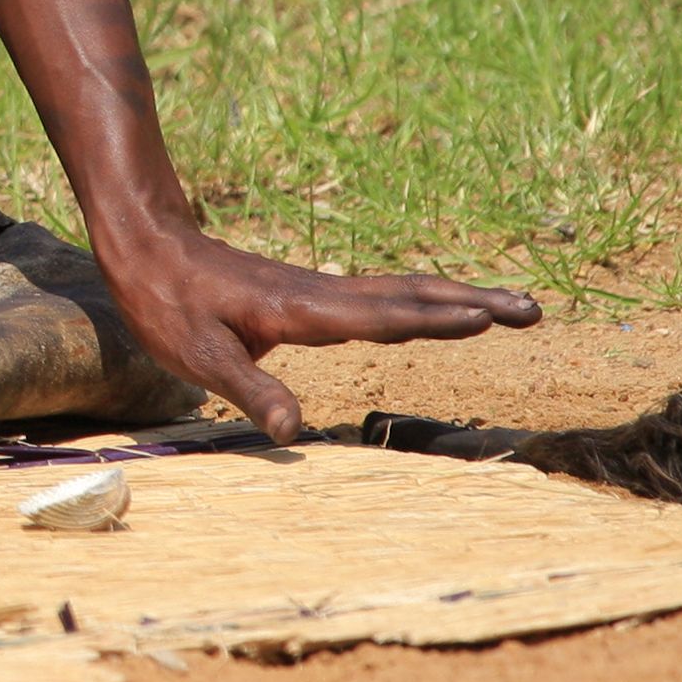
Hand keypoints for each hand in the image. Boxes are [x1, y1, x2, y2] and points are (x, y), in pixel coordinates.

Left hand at [94, 222, 539, 443]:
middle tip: (533, 310)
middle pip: (412, 297)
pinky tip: (438, 306)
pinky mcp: (312, 294)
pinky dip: (425, 299)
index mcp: (303, 310)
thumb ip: (249, 391)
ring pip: (403, 291)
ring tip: (512, 307)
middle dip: (474, 304)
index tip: (487, 319)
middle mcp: (322, 295)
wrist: (148, 247)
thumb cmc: (169, 303)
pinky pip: (384, 295)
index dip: (434, 321)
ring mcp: (320, 291)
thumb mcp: (199, 356)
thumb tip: (293, 434)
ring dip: (459, 298)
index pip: (382, 317)